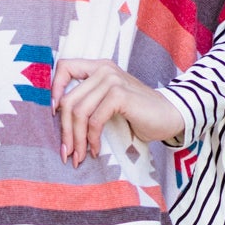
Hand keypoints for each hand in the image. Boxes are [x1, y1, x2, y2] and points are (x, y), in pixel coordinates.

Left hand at [52, 58, 183, 166]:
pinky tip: (96, 150)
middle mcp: (103, 70)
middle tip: (67, 153)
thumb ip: (89, 101)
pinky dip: (93, 139)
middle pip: (68, 100)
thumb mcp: (108, 103)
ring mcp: (112, 80)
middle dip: (65, 131)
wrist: (171, 116)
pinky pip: (95, 121)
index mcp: (98, 68)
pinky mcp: (120, 95)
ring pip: (78, 112)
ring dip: (77, 139)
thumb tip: (58, 118)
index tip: (53, 115)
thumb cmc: (139, 114)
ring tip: (79, 156)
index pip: (64, 67)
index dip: (53, 90)